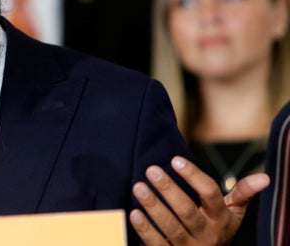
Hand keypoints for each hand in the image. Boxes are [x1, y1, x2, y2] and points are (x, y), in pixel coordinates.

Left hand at [129, 155, 269, 244]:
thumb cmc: (216, 228)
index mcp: (220, 219)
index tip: (175, 160)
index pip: (210, 194)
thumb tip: (265, 177)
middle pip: (188, 211)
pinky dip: (145, 230)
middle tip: (151, 170)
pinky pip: (157, 244)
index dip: (193, 176)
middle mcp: (207, 234)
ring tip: (139, 187)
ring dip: (154, 207)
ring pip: (171, 227)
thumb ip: (242, 193)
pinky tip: (134, 213)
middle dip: (169, 190)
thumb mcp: (232, 214)